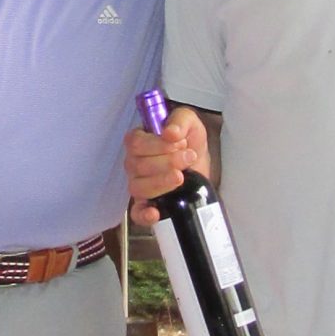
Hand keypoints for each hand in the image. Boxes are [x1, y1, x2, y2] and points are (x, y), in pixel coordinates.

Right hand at [124, 107, 209, 222]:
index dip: (158, 145)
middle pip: (139, 165)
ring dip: (162, 183)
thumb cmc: (190, 141)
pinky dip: (144, 215)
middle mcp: (134, 163)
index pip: (136, 143)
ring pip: (139, 187)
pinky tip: (155, 212)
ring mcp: (138, 184)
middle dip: (167, 162)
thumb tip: (170, 132)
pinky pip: (137, 213)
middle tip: (187, 157)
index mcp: (139, 141)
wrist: (201, 163)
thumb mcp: (190, 122)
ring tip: (181, 177)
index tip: (179, 143)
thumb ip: (180, 120)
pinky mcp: (146, 204)